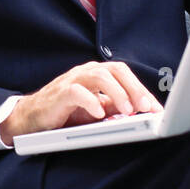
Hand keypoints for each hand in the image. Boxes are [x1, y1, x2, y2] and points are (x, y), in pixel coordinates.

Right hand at [0, 60, 162, 146]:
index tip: (156, 109)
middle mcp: (87, 72)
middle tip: (146, 107)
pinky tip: (99, 113)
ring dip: (117, 93)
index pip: (125, 75)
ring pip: (100, 76)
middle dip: (134, 88)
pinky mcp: (60, 92)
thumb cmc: (66, 112)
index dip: (142, 90)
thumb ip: (114, 108)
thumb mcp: (96, 111)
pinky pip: (77, 92)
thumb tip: (139, 113)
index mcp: (98, 75)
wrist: (33, 118)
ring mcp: (73, 80)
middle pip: (116, 71)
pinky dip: (90, 101)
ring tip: (128, 110)